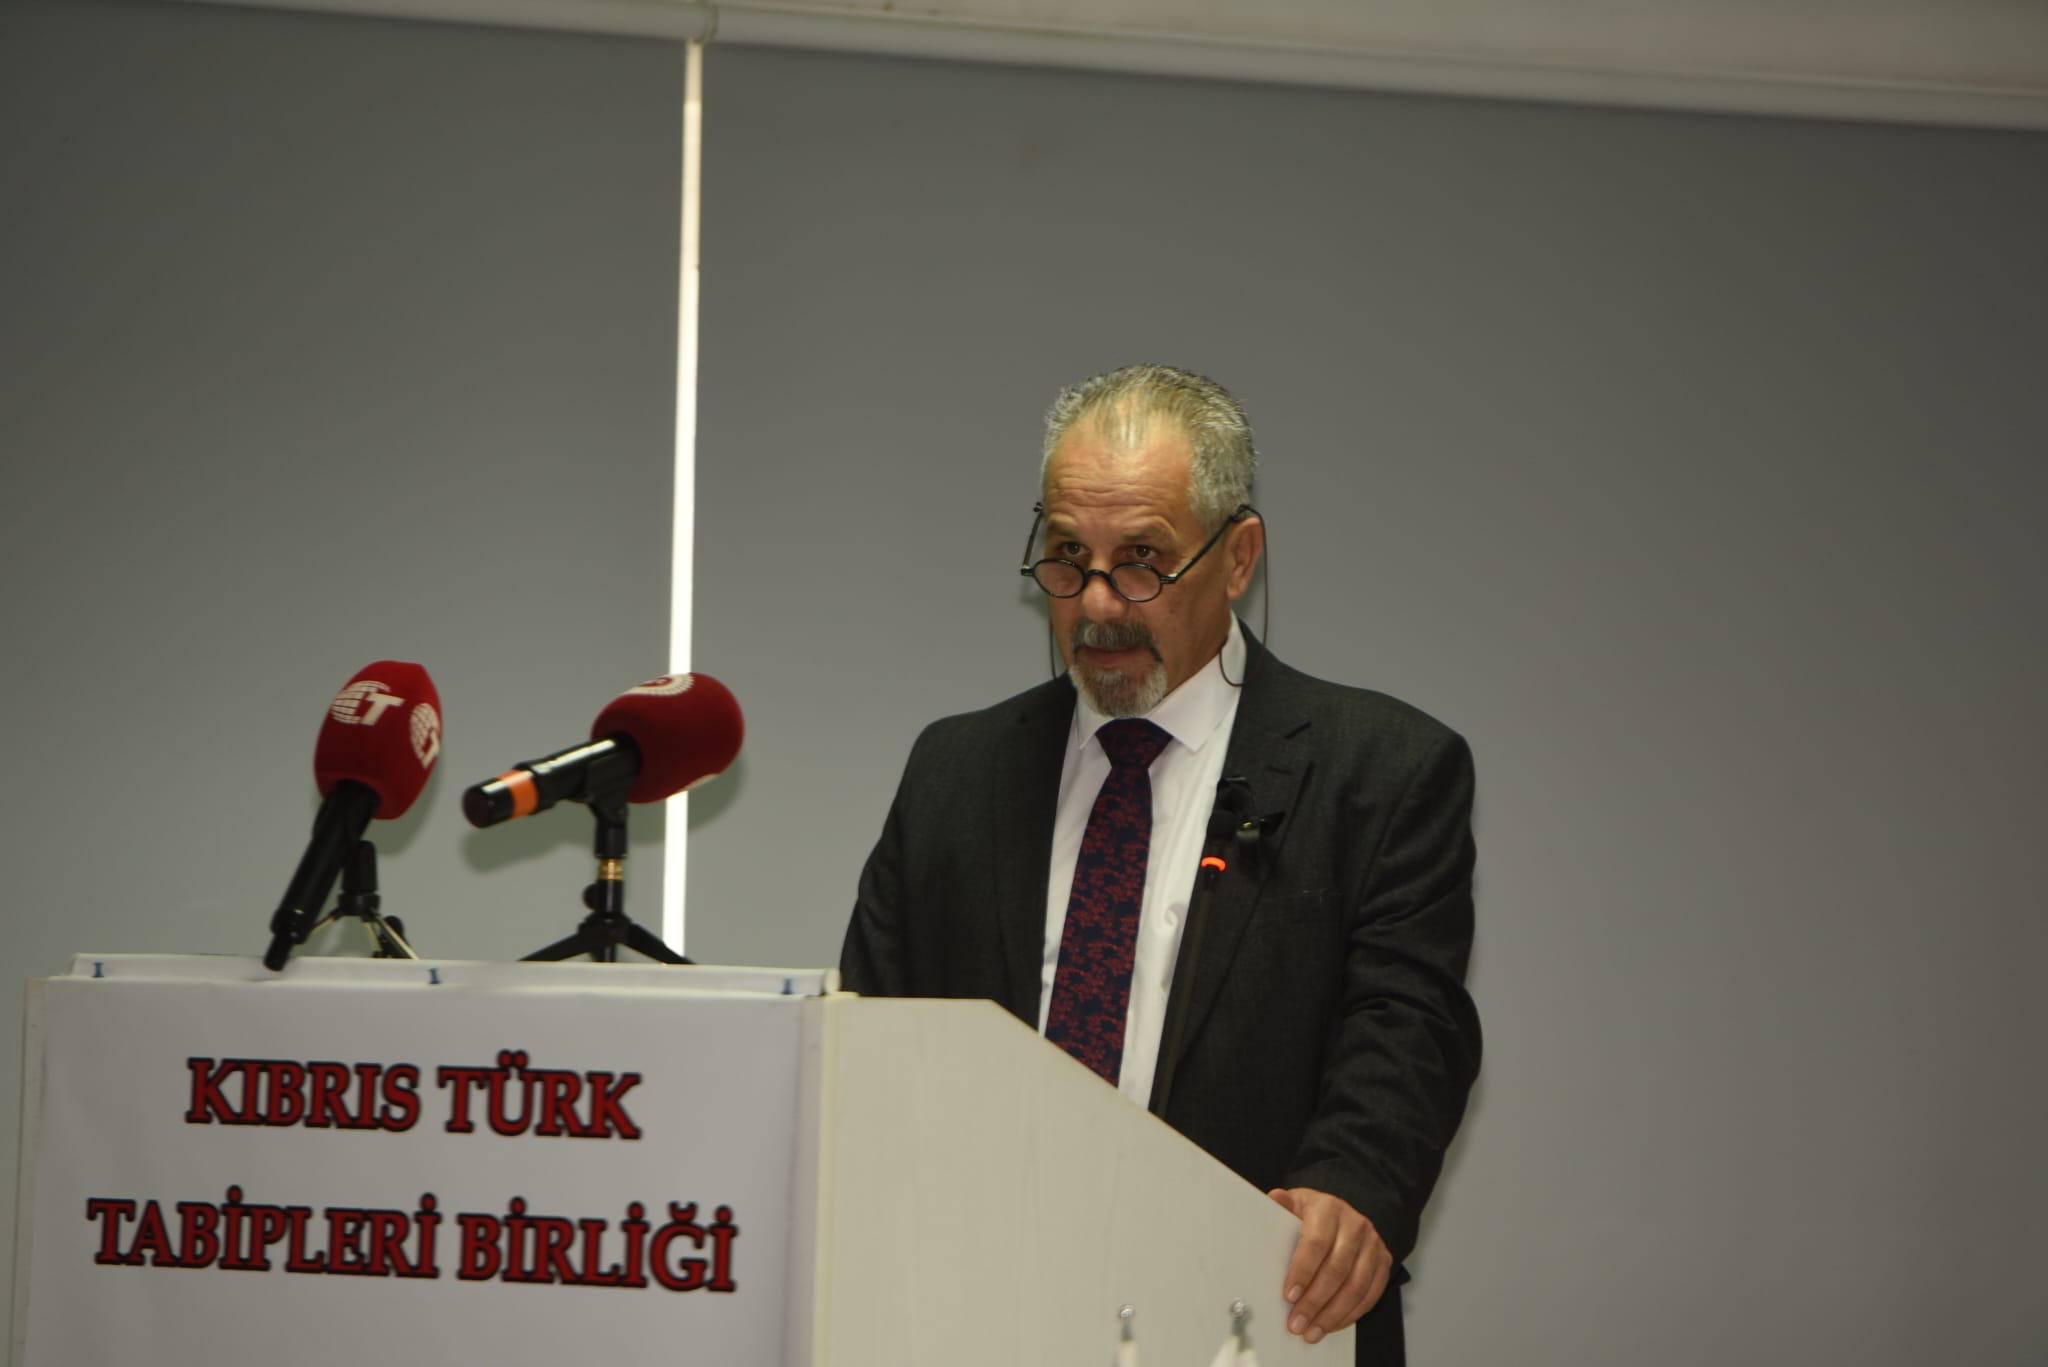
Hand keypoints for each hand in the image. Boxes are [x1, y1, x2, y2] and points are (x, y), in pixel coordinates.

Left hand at [1266, 1186, 1391, 1343]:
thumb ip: (1281, 1206)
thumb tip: (1273, 1199)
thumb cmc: (1312, 1214)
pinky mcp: (1383, 1262)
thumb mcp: (1295, 1204)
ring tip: (1312, 1332)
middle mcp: (1355, 1225)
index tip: (1288, 1295)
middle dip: (1315, 1301)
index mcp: (1329, 1209)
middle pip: (1337, 1269)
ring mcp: (1372, 1244)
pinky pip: (1370, 1295)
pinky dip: (1350, 1315)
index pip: (1317, 1243)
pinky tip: (1332, 1325)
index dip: (1303, 1271)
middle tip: (1297, 1323)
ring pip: (1356, 1286)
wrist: (1342, 1213)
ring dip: (1332, 1314)